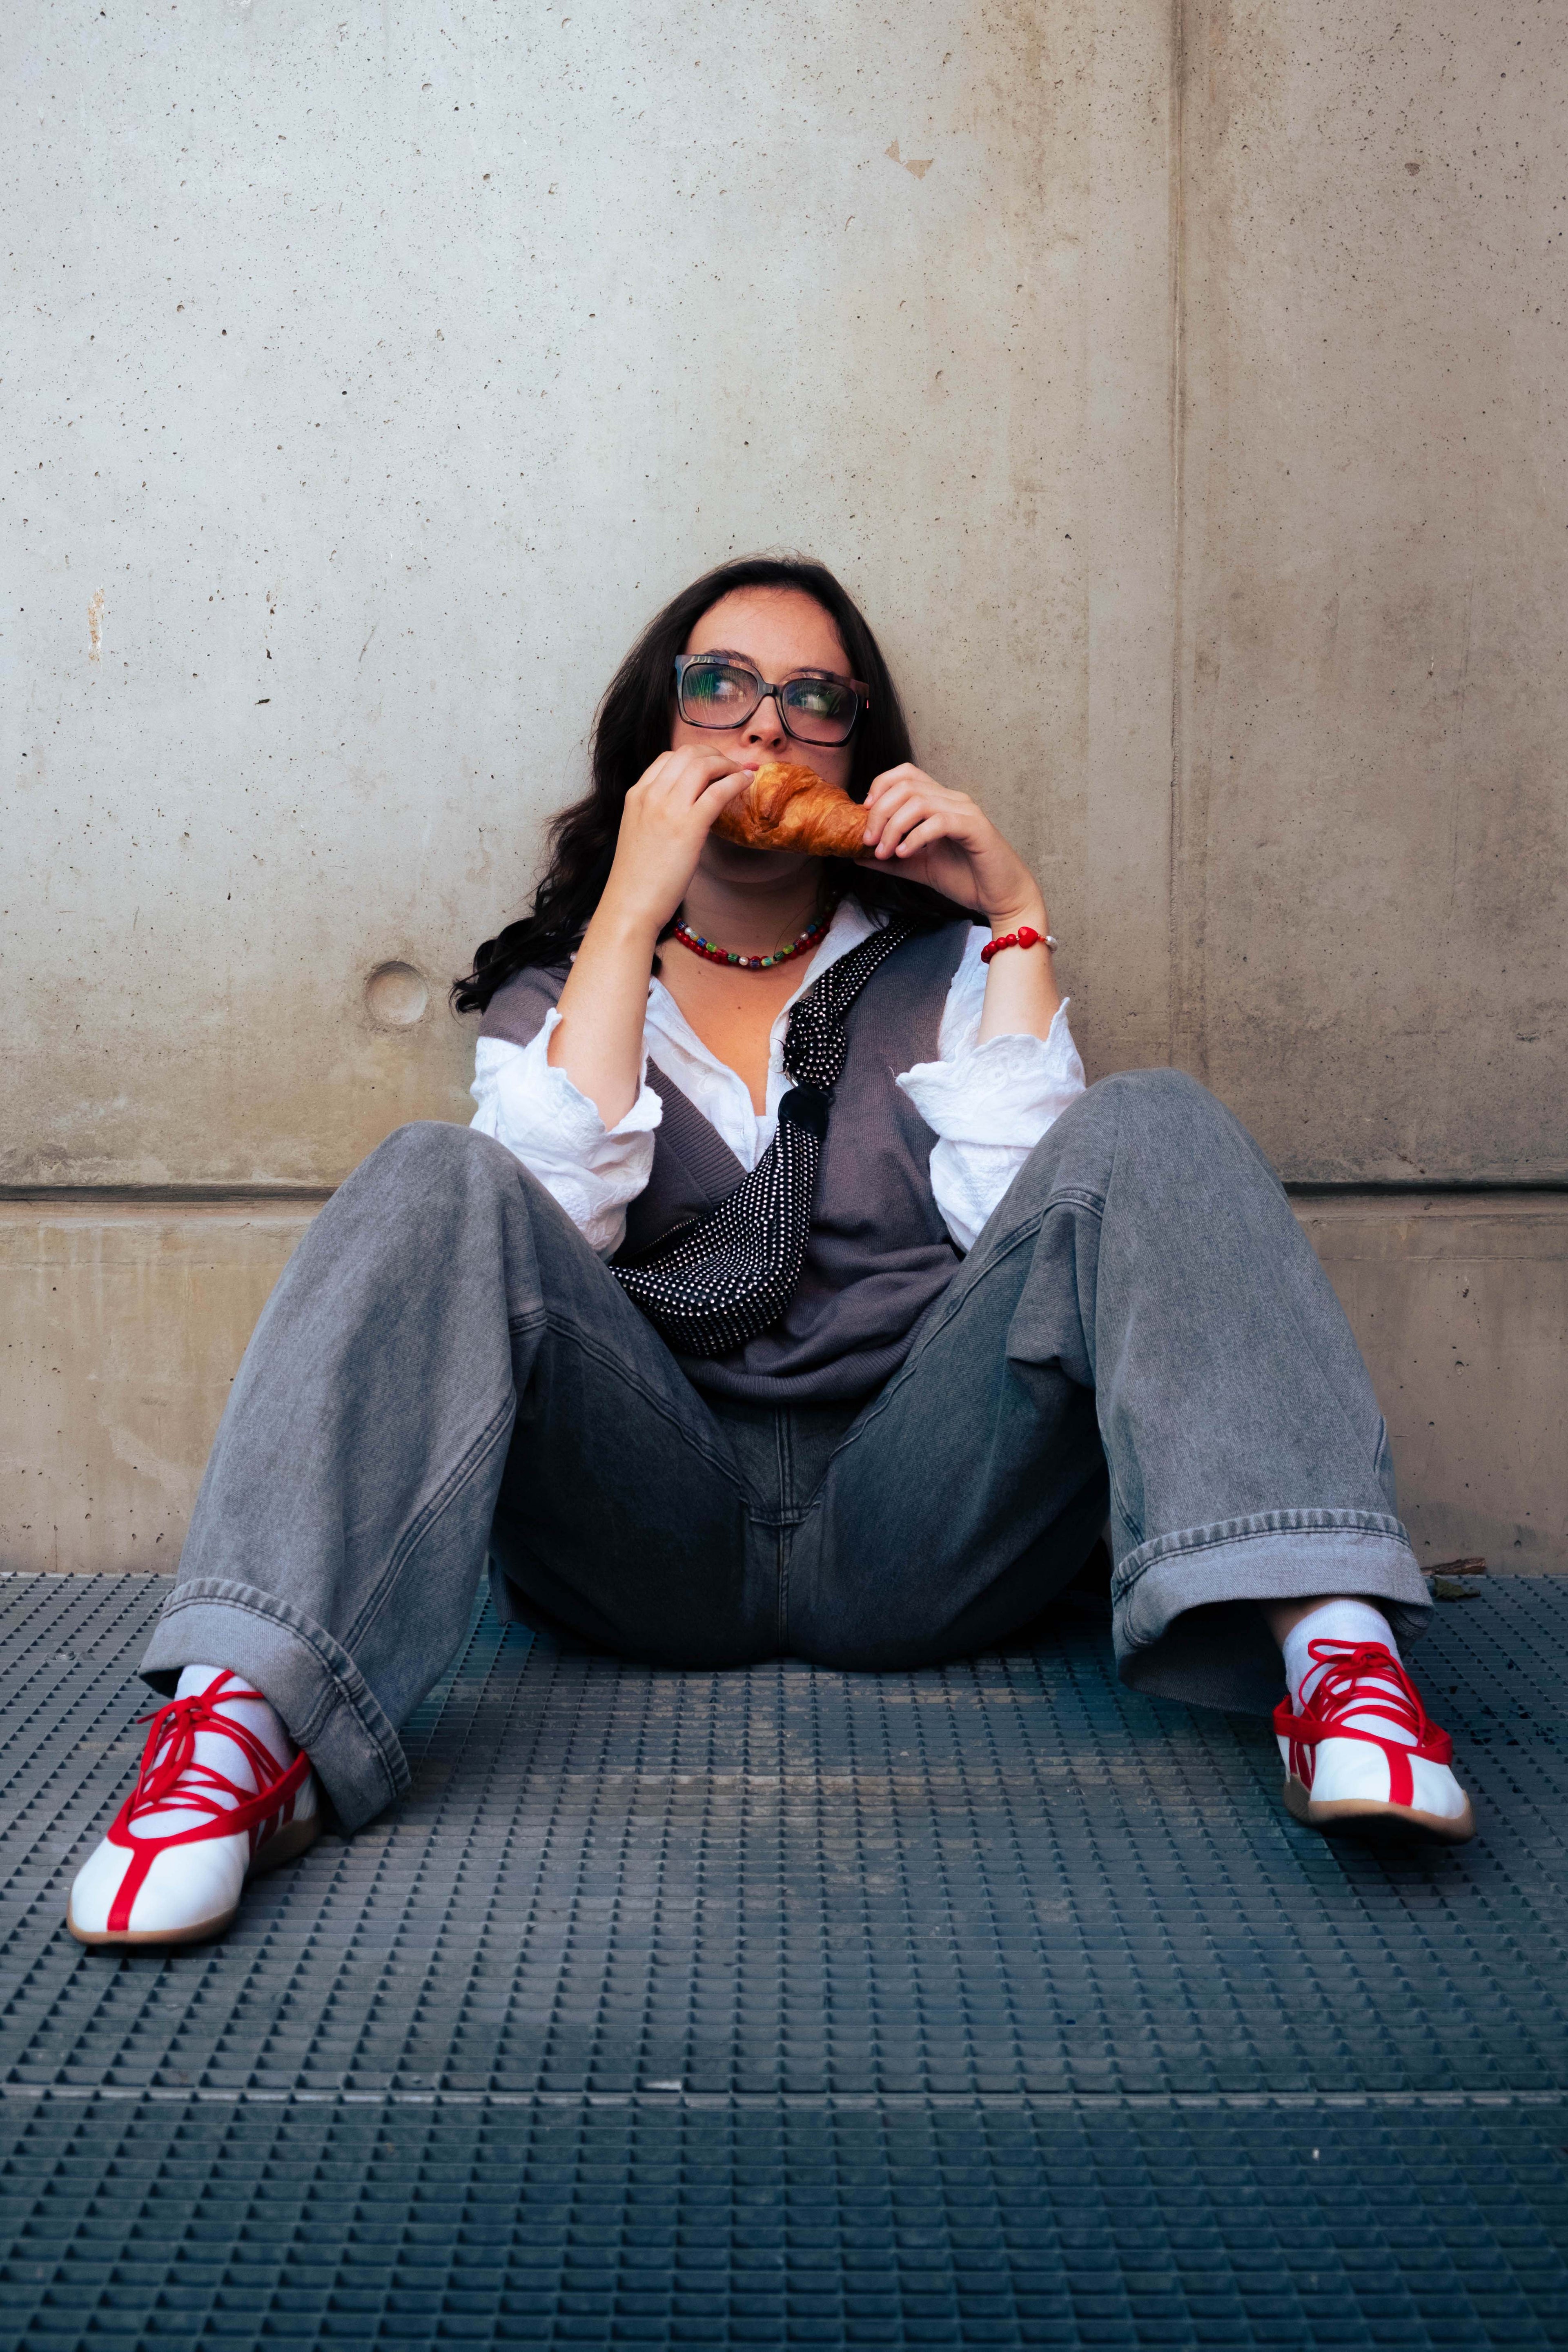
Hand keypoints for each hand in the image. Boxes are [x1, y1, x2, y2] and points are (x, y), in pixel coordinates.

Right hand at [598, 747, 755, 938]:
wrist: (629, 904)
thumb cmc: (637, 878)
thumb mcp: (640, 832)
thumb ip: (656, 812)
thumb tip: (686, 805)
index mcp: (636, 794)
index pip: (668, 757)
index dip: (696, 756)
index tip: (713, 766)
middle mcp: (650, 795)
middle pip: (688, 754)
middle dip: (715, 755)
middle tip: (733, 766)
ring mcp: (668, 809)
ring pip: (704, 766)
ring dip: (729, 765)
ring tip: (742, 774)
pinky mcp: (688, 827)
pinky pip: (718, 792)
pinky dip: (736, 782)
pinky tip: (746, 784)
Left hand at [859, 765, 1045, 929]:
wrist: (1001, 898)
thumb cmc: (964, 879)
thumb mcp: (916, 867)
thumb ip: (888, 859)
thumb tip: (855, 855)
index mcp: (939, 802)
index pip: (905, 774)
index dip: (879, 788)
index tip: (863, 816)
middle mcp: (952, 799)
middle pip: (905, 785)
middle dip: (879, 812)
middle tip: (868, 842)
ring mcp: (965, 811)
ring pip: (919, 801)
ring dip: (893, 826)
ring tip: (885, 853)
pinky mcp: (975, 828)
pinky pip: (939, 821)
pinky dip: (915, 837)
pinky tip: (904, 853)